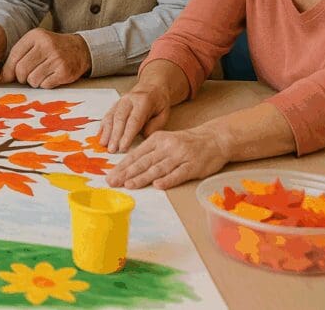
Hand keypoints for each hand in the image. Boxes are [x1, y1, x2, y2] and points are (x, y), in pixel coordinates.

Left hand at [1, 29, 89, 88]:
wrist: (79, 49)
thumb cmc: (52, 48)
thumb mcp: (35, 43)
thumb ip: (19, 56)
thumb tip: (2, 76)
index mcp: (36, 36)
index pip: (14, 56)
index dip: (8, 70)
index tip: (6, 77)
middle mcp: (46, 45)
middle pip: (22, 69)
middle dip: (21, 78)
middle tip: (26, 77)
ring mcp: (56, 58)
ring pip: (32, 79)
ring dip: (33, 82)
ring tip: (40, 75)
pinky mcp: (64, 71)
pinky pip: (45, 84)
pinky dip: (44, 84)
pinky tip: (50, 77)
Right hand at [98, 85, 171, 153]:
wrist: (152, 87)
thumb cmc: (159, 102)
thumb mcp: (164, 113)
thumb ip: (155, 126)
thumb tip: (143, 137)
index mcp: (143, 101)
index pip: (134, 120)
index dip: (127, 135)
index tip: (123, 147)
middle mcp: (129, 100)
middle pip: (119, 119)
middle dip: (114, 136)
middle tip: (112, 149)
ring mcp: (120, 101)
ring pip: (111, 117)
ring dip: (106, 132)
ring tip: (104, 144)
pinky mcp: (115, 105)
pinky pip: (107, 115)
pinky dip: (103, 126)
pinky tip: (100, 135)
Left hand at [104, 126, 229, 189]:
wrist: (214, 139)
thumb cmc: (186, 143)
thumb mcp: (165, 141)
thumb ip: (149, 152)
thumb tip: (128, 166)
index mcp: (157, 139)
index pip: (136, 154)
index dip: (122, 166)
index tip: (110, 175)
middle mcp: (167, 147)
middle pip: (144, 162)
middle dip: (126, 173)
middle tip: (113, 182)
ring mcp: (180, 156)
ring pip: (158, 168)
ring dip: (142, 178)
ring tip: (129, 185)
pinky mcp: (193, 166)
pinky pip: (178, 174)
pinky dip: (167, 180)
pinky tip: (157, 185)